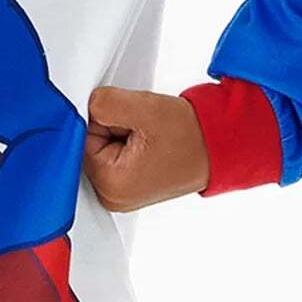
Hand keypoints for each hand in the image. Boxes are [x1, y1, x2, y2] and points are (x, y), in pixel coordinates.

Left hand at [82, 84, 210, 211]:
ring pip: (101, 151)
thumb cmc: (191, 135)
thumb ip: (104, 103)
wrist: (220, 146)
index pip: (82, 137)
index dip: (105, 120)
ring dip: (119, 136)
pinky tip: (147, 146)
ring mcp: (120, 196)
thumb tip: (85, 106)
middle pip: (89, 147)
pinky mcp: (128, 188)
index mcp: (111, 184)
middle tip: (143, 130)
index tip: (131, 122)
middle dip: (111, 129)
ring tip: (149, 139)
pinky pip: (112, 159)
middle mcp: (112, 198)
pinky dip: (126, 146)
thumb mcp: (143, 108)